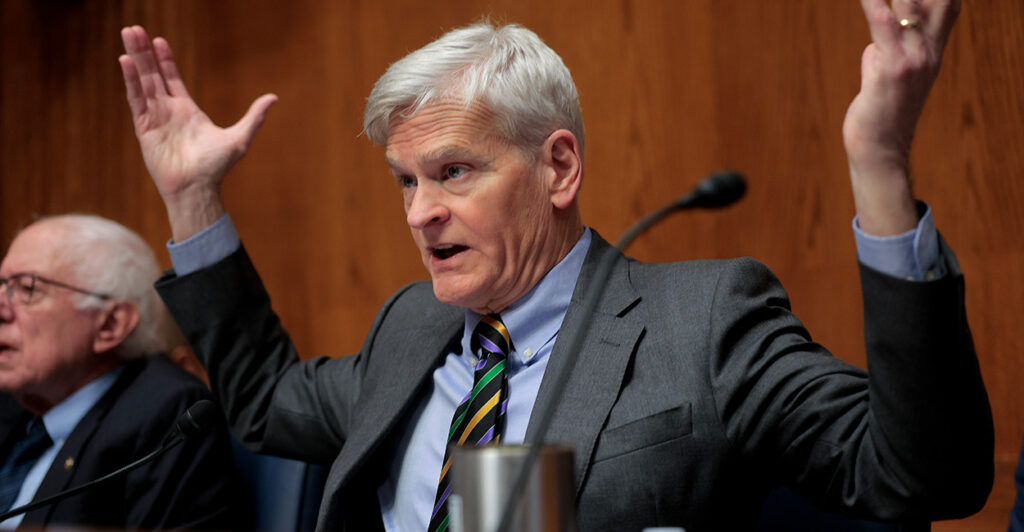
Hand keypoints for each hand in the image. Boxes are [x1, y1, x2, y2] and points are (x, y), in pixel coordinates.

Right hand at [119, 25, 276, 239]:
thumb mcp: (240, 137)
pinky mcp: (145, 128)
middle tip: (134, 29)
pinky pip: (137, 99)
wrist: (198, 188)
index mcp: (187, 111)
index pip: (172, 79)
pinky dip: (131, 81)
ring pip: (142, 82)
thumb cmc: (217, 168)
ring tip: (128, 34)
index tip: (158, 40)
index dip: (165, 60)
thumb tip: (274, 97)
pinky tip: (126, 62)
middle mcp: (168, 111)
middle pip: (153, 75)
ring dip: (135, 58)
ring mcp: (155, 118)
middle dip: (144, 52)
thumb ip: (254, 116)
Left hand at [843, 0, 958, 234]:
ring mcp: (913, 59)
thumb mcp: (884, 73)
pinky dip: (876, 3)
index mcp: (933, 47)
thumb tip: (875, 44)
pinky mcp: (891, 71)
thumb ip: (884, 50)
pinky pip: (883, 26)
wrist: (879, 151)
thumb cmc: (879, 111)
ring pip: (911, 4)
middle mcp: (930, 49)